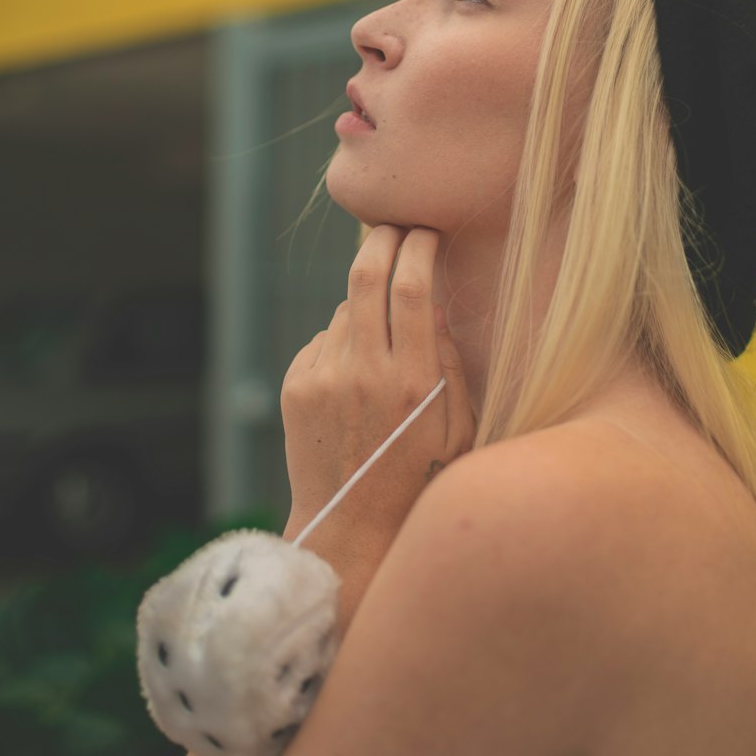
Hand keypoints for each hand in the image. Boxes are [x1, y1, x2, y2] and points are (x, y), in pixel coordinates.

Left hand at [279, 226, 475, 563]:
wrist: (351, 527)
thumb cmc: (419, 479)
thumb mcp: (459, 429)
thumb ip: (451, 365)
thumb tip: (435, 309)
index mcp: (412, 383)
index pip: (412, 289)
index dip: (418, 247)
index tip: (426, 230)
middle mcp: (364, 374)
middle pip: (364, 277)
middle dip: (381, 240)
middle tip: (394, 227)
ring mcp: (323, 379)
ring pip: (345, 311)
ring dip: (365, 309)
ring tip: (383, 347)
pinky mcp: (295, 388)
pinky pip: (323, 342)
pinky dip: (342, 345)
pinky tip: (354, 384)